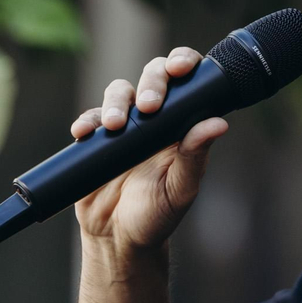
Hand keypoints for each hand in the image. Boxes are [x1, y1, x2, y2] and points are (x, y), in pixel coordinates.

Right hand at [69, 46, 229, 255]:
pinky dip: (86, 121)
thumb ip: (195, 156)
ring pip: (118, 92)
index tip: (180, 68)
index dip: (183, 63)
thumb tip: (218, 124)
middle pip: (151, 76)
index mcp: (181, 124)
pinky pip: (90, 120)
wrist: (118, 239)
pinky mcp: (96, 140)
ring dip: (116, 102)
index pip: (186, 81)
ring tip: (114, 126)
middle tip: (148, 106)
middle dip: (150, 83)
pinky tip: (84, 132)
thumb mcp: (180, 190)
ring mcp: (123, 127)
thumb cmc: (157, 216)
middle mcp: (153, 119)